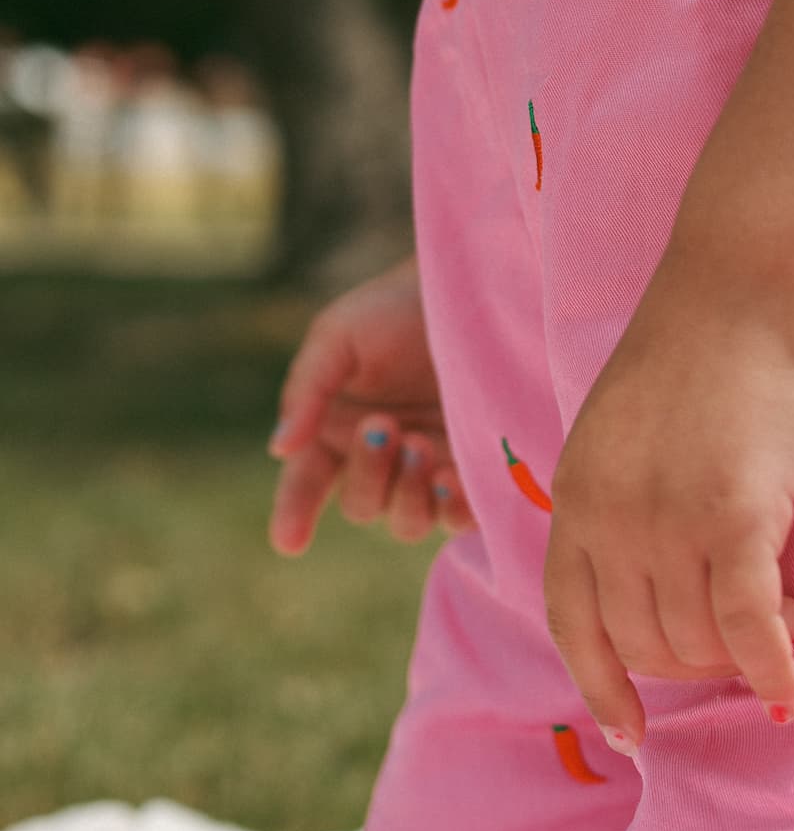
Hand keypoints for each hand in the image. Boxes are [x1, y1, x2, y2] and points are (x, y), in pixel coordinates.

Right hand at [267, 255, 476, 553]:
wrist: (469, 287)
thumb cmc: (395, 307)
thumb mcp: (337, 336)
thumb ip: (306, 391)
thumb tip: (279, 449)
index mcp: (335, 430)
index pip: (306, 484)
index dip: (294, 514)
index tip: (290, 542)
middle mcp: (381, 458)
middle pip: (362, 505)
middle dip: (370, 474)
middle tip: (386, 427)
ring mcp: (429, 467)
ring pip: (408, 521)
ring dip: (409, 494)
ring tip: (422, 445)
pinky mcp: (477, 468)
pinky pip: (461, 516)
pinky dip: (453, 508)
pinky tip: (453, 477)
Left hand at [543, 244, 793, 749]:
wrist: (744, 282)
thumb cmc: (701, 346)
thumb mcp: (624, 429)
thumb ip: (623, 498)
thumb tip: (655, 579)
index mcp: (575, 493)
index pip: (572, 621)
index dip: (601, 683)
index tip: (629, 728)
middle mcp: (609, 516)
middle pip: (645, 641)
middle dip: (696, 662)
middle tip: (746, 642)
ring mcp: (668, 518)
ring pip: (698, 639)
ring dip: (742, 655)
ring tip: (785, 622)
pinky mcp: (735, 513)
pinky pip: (748, 625)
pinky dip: (772, 667)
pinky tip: (793, 683)